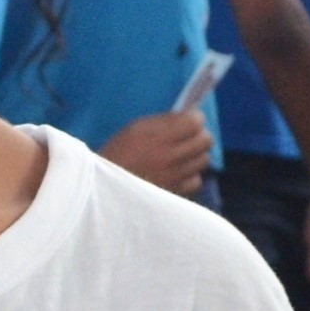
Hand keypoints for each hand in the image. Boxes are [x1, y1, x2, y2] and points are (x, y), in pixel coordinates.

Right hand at [98, 112, 213, 196]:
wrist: (103, 188)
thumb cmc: (117, 153)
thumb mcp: (135, 128)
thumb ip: (163, 122)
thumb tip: (189, 117)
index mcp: (159, 136)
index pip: (196, 121)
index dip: (193, 118)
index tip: (186, 120)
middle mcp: (171, 156)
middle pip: (206, 141)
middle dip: (198, 135)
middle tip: (186, 137)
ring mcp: (176, 177)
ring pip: (204, 160)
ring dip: (195, 156)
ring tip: (181, 156)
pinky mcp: (176, 194)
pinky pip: (196, 181)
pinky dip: (190, 176)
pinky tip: (178, 174)